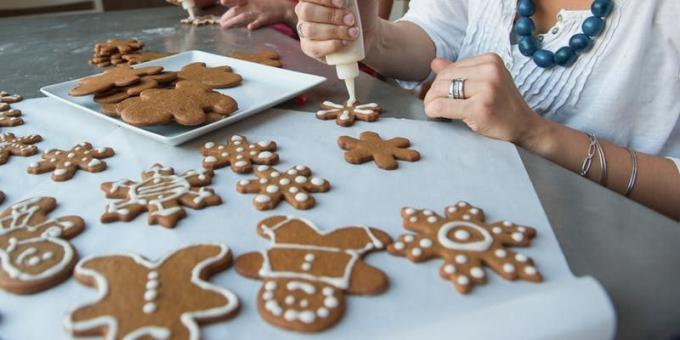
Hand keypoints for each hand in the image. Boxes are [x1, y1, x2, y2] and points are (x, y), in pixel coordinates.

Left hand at [220, 0, 295, 29]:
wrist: (284, 8)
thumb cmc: (271, 2)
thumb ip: (247, 1)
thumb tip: (239, 4)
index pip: (238, 0)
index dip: (230, 0)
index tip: (221, 2)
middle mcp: (253, 4)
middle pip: (237, 10)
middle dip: (227, 16)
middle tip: (220, 22)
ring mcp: (259, 12)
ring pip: (244, 16)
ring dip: (234, 21)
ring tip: (225, 26)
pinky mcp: (266, 19)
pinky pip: (259, 22)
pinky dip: (254, 24)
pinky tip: (249, 28)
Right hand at [296, 0, 378, 61]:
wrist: (367, 31)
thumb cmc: (362, 10)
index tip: (342, 3)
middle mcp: (305, 11)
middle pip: (306, 11)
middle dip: (331, 16)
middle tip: (350, 20)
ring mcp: (305, 30)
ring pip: (309, 30)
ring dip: (334, 31)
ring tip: (353, 32)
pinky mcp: (309, 47)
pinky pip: (313, 48)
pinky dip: (332, 45)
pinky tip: (345, 42)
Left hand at [424, 54, 545, 144]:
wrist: (524, 126)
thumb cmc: (502, 105)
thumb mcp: (485, 82)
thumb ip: (461, 72)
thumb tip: (434, 63)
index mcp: (490, 60)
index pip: (450, 67)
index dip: (441, 83)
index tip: (445, 96)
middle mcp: (489, 71)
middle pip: (443, 77)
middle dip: (434, 93)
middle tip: (437, 106)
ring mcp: (486, 89)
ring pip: (440, 90)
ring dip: (432, 102)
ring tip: (438, 111)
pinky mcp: (479, 108)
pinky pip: (441, 106)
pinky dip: (433, 111)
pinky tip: (437, 116)